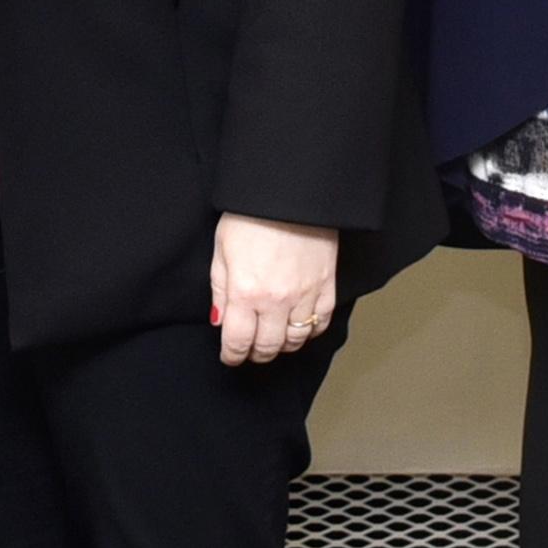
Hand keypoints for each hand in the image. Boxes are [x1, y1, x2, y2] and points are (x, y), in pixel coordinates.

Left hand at [208, 215, 341, 366]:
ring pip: (295, 340)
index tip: (229, 356)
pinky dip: (310, 331)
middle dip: (255, 354)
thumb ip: (220, 289)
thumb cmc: (251, 215)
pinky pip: (321, 322)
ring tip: (274, 339)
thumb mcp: (222, 249)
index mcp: (245, 292)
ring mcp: (304, 294)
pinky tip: (301, 327)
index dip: (232, 355)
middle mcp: (276, 300)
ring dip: (282, 346)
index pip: (238, 341)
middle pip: (267, 346)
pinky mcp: (327, 285)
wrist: (290, 190)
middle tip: (250, 350)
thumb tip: (220, 321)